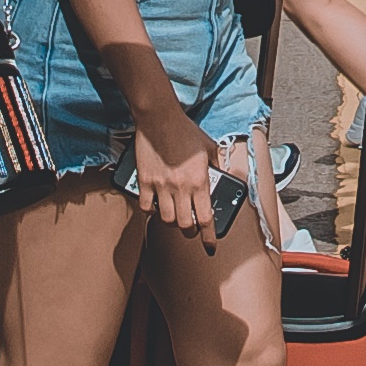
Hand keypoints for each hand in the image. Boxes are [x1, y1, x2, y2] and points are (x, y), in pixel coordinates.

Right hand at [127, 102, 219, 232]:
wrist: (159, 118)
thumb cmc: (185, 130)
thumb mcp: (209, 147)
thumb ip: (217, 164)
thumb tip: (220, 174)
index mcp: (200, 181)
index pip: (206, 219)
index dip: (209, 237)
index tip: (211, 246)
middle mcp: (180, 188)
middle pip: (185, 225)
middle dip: (191, 232)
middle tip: (192, 229)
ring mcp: (160, 186)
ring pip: (166, 220)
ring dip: (172, 222)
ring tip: (175, 217)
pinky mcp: (144, 181)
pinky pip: (146, 207)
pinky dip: (151, 211)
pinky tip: (156, 206)